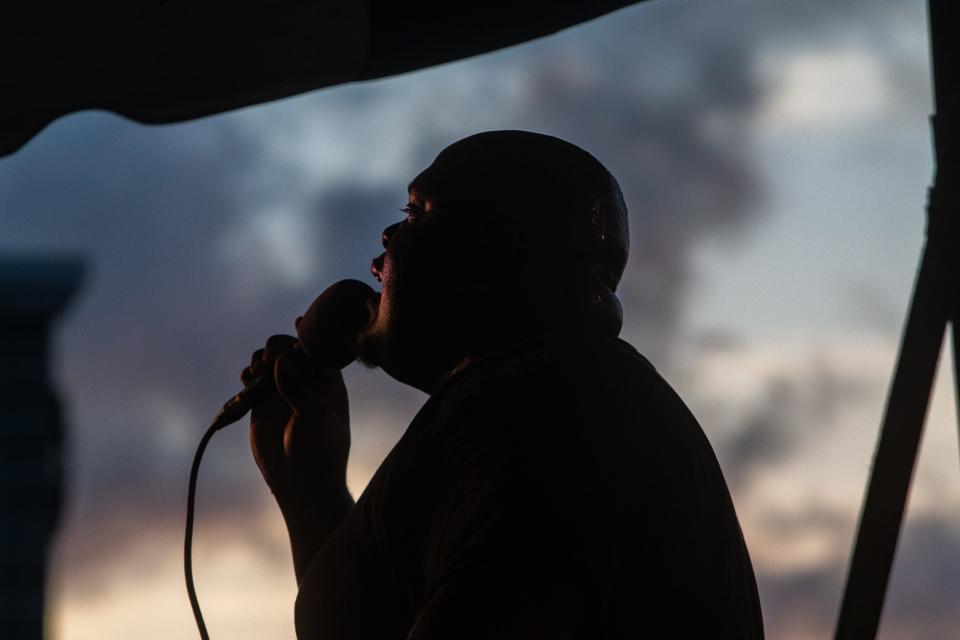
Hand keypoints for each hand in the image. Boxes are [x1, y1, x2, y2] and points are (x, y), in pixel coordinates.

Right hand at [242, 334, 351, 520]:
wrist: (301, 482)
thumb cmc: (319, 451)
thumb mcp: (313, 417)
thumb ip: (298, 388)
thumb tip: (282, 360)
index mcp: (328, 381)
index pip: (318, 348)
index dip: (309, 333)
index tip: (299, 321)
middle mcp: (306, 382)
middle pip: (289, 350)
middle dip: (278, 346)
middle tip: (269, 356)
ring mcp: (283, 391)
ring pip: (269, 362)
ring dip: (260, 359)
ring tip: (257, 370)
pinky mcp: (263, 404)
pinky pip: (253, 380)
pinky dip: (248, 375)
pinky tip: (247, 379)